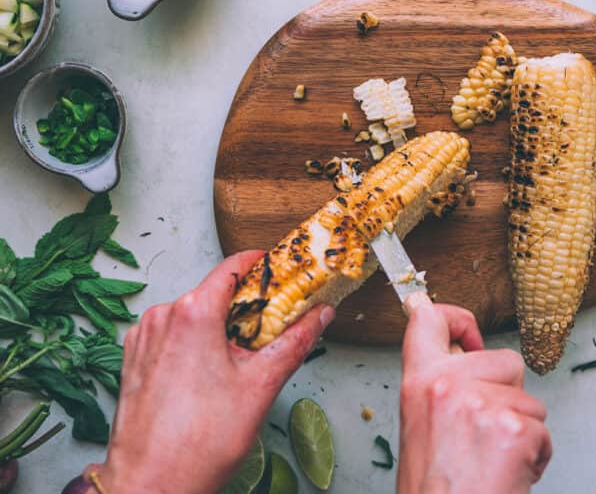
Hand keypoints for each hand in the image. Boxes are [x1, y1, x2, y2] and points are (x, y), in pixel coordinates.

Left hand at [87, 250, 334, 493]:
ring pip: (193, 314)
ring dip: (220, 325)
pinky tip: (210, 373)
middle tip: (272, 326)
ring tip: (241, 359)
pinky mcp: (133, 358)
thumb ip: (296, 340)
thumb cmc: (199, 442)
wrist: (152, 486)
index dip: (263, 266)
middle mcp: (163, 317)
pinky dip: (195, 342)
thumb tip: (321, 314)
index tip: (283, 272)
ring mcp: (143, 337)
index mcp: (193, 313)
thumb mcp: (262, 385)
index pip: (234, 266)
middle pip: (214, 292)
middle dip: (247, 306)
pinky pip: (172, 334)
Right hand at [397, 294, 550, 493]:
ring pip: (529, 400)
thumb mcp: (420, 425)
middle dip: (509, 394)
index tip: (469, 332)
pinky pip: (542, 432)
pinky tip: (509, 474)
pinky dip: (535, 456)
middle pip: (505, 359)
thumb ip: (438, 387)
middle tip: (486, 433)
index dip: (457, 318)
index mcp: (418, 382)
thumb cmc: (435, 489)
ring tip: (493, 459)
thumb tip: (460, 351)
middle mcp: (446, 385)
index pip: (429, 320)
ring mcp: (481, 405)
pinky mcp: (512, 430)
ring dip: (521, 430)